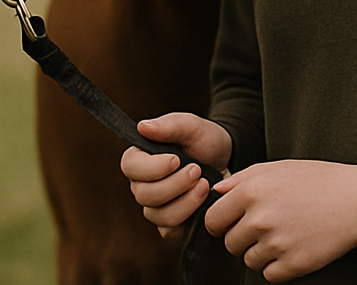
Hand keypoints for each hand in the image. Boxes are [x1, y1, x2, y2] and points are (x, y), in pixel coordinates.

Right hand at [120, 113, 232, 238]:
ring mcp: (155, 207)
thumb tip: (142, 127)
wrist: (227, 160)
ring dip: (186, 201)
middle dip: (175, 184)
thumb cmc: (204, 140)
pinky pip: (171, 230)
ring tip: (206, 185)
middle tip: (198, 170)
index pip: (130, 167)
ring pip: (159, 215)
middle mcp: (142, 185)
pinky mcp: (171, 225)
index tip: (176, 160)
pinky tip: (204, 201)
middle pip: (144, 195)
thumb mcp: (191, 126)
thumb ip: (168, 125)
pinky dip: (190, 216)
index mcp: (140, 158)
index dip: (152, 168)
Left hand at [205, 160, 356, 282]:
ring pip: (249, 260)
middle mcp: (259, 219)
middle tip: (265, 227)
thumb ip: (242, 178)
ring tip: (283, 235)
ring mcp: (276, 244)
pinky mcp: (293, 264)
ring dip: (260, 252)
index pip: (213, 220)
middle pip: (230, 244)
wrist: (356, 200)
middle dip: (243, 238)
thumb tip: (216, 192)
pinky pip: (269, 275)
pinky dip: (277, 266)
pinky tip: (292, 248)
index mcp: (250, 192)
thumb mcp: (278, 168)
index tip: (232, 223)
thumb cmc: (318, 180)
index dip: (222, 223)